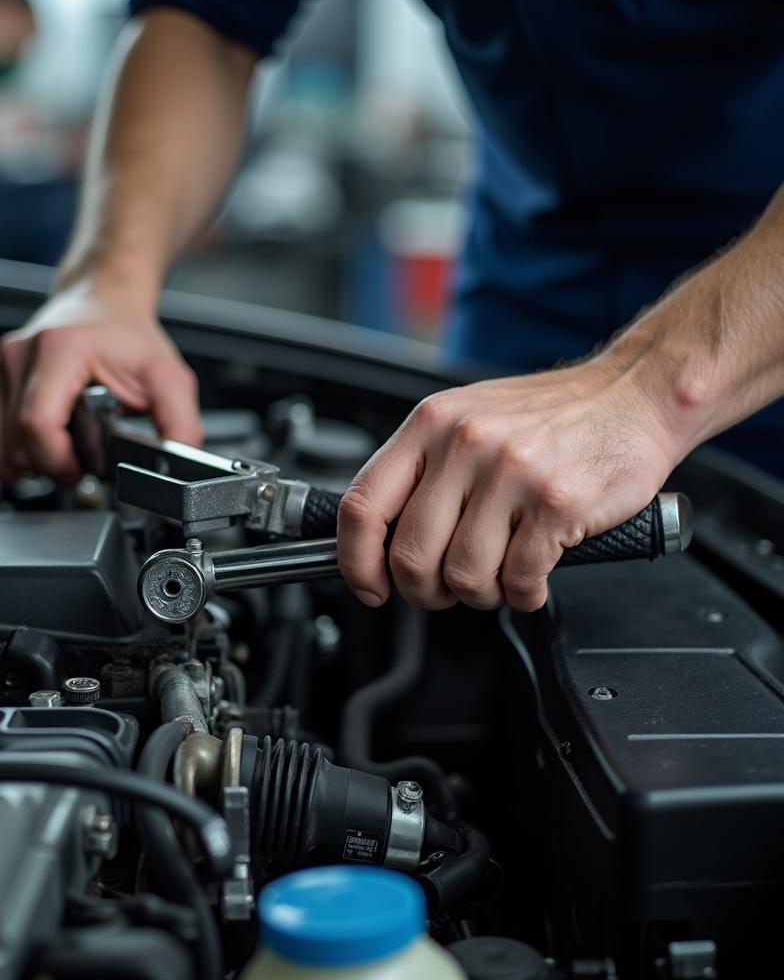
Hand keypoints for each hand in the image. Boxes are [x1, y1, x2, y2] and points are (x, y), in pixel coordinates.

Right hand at [0, 281, 201, 481]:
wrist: (103, 299)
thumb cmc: (128, 335)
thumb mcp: (168, 377)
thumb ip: (180, 424)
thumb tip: (179, 463)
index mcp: (59, 350)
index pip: (37, 424)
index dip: (61, 460)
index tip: (85, 466)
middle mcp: (20, 356)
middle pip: (16, 443)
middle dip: (52, 466)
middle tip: (83, 460)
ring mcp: (2, 368)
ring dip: (30, 464)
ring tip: (64, 454)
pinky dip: (10, 457)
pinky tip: (40, 452)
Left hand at [336, 361, 677, 612]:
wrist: (634, 394)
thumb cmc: (551, 414)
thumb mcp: (466, 419)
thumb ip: (422, 471)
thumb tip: (379, 539)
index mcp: (430, 424)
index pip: (362, 504)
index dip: (355, 561)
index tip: (370, 586)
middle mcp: (464, 444)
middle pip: (411, 556)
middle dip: (425, 591)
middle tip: (446, 589)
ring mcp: (511, 472)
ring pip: (464, 576)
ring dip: (480, 595)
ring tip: (499, 576)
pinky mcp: (557, 502)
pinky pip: (519, 580)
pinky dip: (523, 594)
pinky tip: (532, 577)